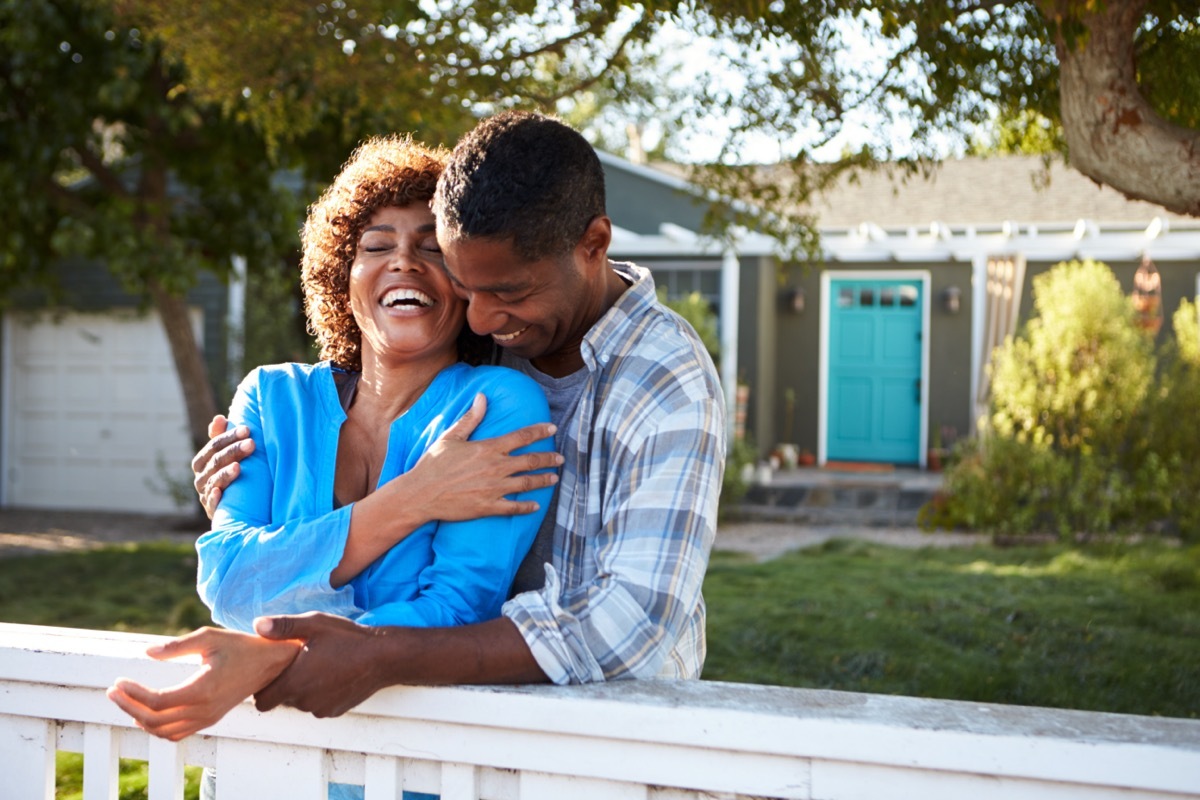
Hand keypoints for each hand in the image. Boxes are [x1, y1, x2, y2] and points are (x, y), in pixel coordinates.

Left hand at [106, 627, 300, 740]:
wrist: (271, 663)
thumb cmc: (240, 646)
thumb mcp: (209, 637)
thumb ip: (177, 647)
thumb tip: (147, 652)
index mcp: (203, 689)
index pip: (157, 701)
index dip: (132, 693)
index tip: (118, 681)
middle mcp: (204, 710)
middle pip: (154, 720)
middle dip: (128, 707)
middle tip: (114, 691)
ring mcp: (207, 718)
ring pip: (163, 731)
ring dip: (139, 719)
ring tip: (125, 701)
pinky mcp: (210, 720)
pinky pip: (176, 734)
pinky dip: (156, 728)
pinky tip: (146, 713)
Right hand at [192, 415, 255, 517]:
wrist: (236, 509)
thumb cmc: (232, 475)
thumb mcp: (228, 456)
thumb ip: (222, 437)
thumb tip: (219, 418)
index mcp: (202, 461)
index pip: (213, 445)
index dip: (229, 437)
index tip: (247, 430)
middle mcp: (201, 477)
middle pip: (215, 461)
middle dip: (233, 451)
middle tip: (252, 444)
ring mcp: (205, 494)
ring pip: (214, 480)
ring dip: (226, 473)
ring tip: (238, 466)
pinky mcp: (212, 510)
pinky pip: (210, 503)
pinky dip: (214, 497)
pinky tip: (219, 491)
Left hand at [253, 613, 387, 717]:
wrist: (384, 657)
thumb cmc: (348, 639)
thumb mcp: (314, 624)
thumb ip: (282, 627)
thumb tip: (256, 625)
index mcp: (293, 683)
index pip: (261, 701)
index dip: (263, 687)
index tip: (272, 672)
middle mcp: (305, 701)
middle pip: (281, 701)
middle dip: (284, 686)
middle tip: (297, 664)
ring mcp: (321, 709)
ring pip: (301, 703)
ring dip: (303, 690)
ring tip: (317, 667)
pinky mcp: (336, 711)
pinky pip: (318, 705)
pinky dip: (320, 694)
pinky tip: (332, 675)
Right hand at [388, 393, 561, 521]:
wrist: (420, 494)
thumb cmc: (433, 464)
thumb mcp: (451, 437)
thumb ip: (471, 418)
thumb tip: (483, 397)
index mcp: (488, 448)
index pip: (521, 437)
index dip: (539, 431)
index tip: (552, 429)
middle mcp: (495, 468)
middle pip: (530, 461)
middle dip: (548, 458)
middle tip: (560, 458)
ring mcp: (493, 489)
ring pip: (526, 484)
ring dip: (543, 480)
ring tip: (554, 478)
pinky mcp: (488, 507)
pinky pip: (513, 508)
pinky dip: (527, 507)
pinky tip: (536, 505)